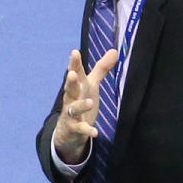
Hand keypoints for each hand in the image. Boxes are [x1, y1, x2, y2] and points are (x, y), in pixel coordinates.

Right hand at [53, 48, 118, 163]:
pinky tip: (94, 132)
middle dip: (70, 81)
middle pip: (70, 88)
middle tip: (72, 74)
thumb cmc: (81, 101)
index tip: (74, 52)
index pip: (75, 72)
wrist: (68, 130)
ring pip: (74, 108)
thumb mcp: (91, 84)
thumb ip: (101, 68)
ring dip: (80, 105)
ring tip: (89, 102)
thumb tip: (115, 50)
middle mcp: (71, 98)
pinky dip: (87, 130)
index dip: (74, 63)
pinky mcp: (75, 128)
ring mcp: (71, 114)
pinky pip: (80, 129)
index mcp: (77, 86)